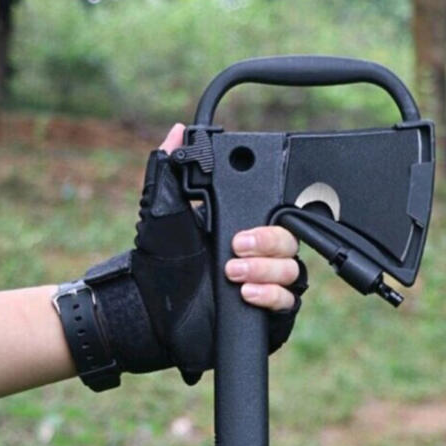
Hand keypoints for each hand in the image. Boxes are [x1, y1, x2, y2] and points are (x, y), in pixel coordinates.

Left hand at [160, 123, 301, 311]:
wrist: (152, 309)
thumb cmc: (158, 262)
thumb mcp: (162, 210)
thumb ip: (170, 169)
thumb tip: (176, 131)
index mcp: (241, 226)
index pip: (276, 214)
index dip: (269, 216)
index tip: (242, 226)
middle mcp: (258, 254)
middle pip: (290, 242)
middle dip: (267, 244)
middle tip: (236, 247)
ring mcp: (264, 284)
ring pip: (293, 271)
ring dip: (267, 270)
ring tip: (233, 273)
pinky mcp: (265, 313)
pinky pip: (288, 302)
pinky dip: (272, 296)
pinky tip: (247, 293)